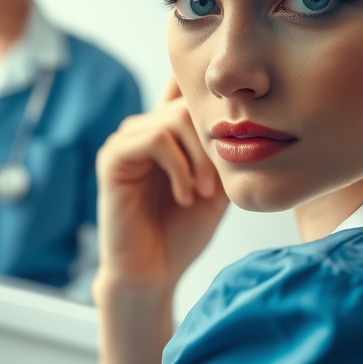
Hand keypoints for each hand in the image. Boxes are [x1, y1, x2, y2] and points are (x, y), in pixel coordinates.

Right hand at [92, 78, 226, 363]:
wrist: (153, 273)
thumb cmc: (183, 233)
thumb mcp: (218, 185)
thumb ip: (225, 150)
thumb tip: (250, 115)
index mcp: (163, 133)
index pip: (185, 91)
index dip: (211, 103)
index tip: (235, 138)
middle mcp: (141, 130)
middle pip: (186, 104)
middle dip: (210, 144)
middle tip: (215, 187)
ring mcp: (124, 142)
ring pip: (173, 119)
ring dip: (197, 158)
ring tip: (202, 193)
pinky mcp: (112, 158)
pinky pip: (155, 139)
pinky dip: (178, 167)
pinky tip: (184, 195)